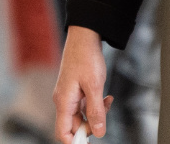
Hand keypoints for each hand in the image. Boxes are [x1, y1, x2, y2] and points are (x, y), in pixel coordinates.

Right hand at [54, 26, 112, 141]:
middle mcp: (63, 101)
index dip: (75, 141)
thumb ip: (95, 111)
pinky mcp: (75, 90)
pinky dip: (95, 105)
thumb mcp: (94, 86)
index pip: (63, 133)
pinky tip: (105, 97)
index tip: (90, 142)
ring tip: (107, 101)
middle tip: (105, 114)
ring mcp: (68, 95)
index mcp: (63, 102)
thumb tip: (98, 133)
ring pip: (81, 116)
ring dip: (96, 114)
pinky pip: (84, 105)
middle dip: (91, 125)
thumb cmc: (85, 57)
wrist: (84, 36)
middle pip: (75, 126)